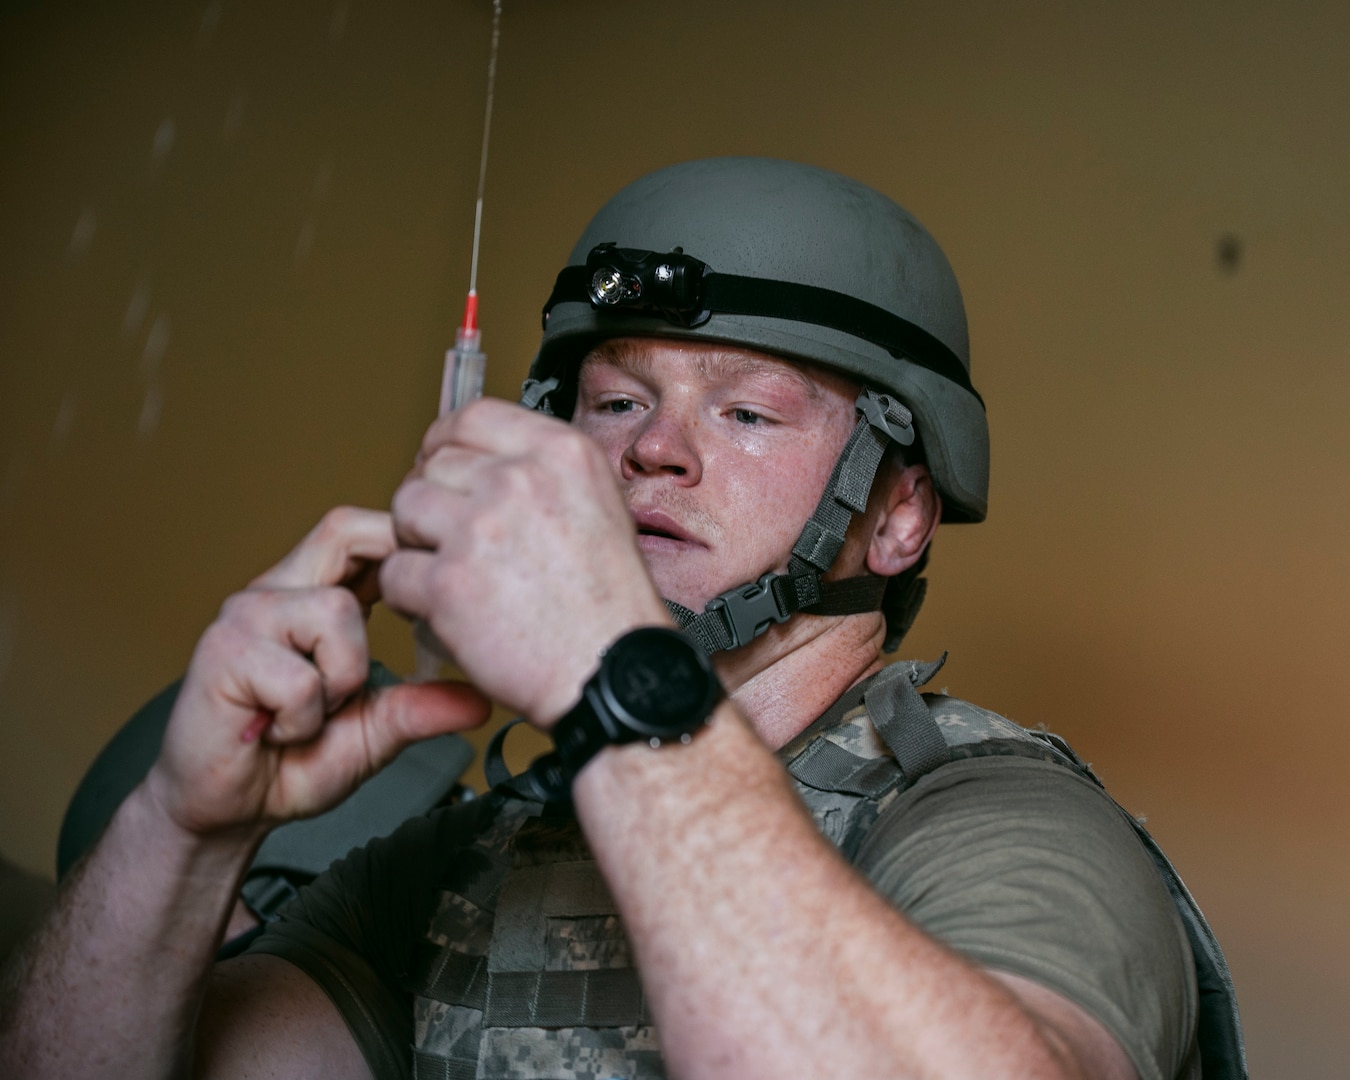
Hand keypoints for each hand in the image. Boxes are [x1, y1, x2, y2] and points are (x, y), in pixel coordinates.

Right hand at [145, 507, 490, 837]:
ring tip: (314, 713)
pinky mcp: (223, 653)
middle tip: (383, 643)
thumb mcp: (374, 732)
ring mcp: (245, 618)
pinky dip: (304, 719)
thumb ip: (421, 707)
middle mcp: (274, 593)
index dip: (401, 540)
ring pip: (336, 613)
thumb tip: (481, 700)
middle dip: (382, 579)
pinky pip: (301, 678)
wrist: (224, 811)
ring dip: (342, 678)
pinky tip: (278, 732)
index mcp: (308, 596)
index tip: (428, 590)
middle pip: (342, 532)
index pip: (359, 533)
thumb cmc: (290, 763)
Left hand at [381, 399, 670, 727]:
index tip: (439, 464)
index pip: (473, 417)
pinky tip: (447, 612)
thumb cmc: (611, 607)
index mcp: (561, 454)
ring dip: (416, 544)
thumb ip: (544, 476)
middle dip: (432, 502)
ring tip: (451, 576)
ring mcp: (479, 529)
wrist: (613, 672)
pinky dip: (411, 596)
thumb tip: (489, 464)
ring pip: (404, 513)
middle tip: (450, 540)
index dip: (445, 443)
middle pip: (433, 466)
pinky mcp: (448, 584)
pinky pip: (396, 572)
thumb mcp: (601, 508)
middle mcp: (519, 481)